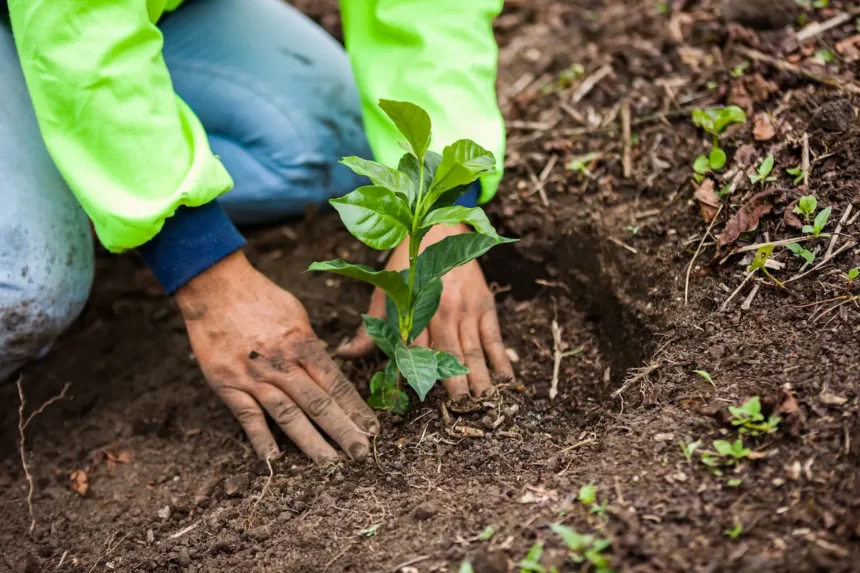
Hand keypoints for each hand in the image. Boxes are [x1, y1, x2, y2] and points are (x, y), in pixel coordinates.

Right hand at [175, 251, 378, 463]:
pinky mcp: (228, 384)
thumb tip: (327, 365)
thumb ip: (311, 344)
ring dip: (310, 442)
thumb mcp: (297, 314)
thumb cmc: (260, 297)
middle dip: (342, 431)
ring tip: (329, 464)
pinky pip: (247, 417)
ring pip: (288, 415)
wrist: (214, 287)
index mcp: (303, 344)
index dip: (355, 408)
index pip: (336, 384)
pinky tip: (274, 459)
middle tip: (360, 453)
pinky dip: (261, 438)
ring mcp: (254, 377)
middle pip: (318, 404)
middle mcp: (282, 364)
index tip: (372, 428)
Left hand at [338, 223, 513, 398]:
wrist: (438, 228)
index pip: (414, 350)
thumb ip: (369, 328)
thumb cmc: (407, 266)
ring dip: (480, 376)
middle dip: (455, 382)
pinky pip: (494, 337)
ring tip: (485, 400)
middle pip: (448, 353)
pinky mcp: (485, 305)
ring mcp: (466, 310)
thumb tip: (345, 355)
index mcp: (414, 310)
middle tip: (462, 408)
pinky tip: (506, 378)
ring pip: (473, 349)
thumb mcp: (384, 293)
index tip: (419, 398)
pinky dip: (501, 358)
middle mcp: (441, 311)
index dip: (416, 374)